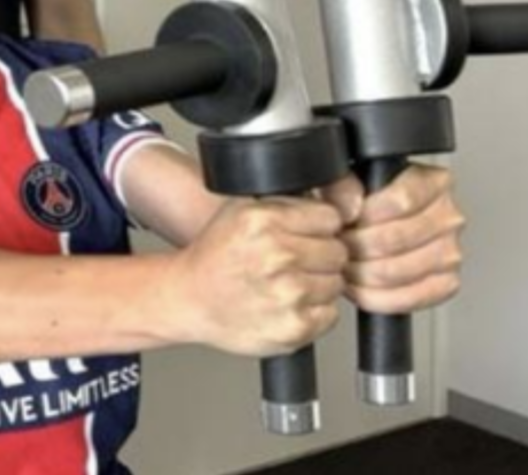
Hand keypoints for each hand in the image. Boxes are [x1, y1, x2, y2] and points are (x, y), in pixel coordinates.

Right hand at [168, 197, 347, 357]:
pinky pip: (330, 314)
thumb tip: (331, 201)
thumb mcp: (240, 210)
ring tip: (287, 284)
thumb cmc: (215, 257)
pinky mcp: (294, 326)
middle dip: (322, 256)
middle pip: (338, 251)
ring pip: (337, 283)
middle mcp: (276, 256)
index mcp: (264, 221)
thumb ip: (285, 202)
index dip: (320, 227)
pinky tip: (288, 305)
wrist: (189, 298)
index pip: (331, 218)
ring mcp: (287, 293)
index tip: (307, 235)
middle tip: (294, 262)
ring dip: (319, 285)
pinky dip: (315, 312)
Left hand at [326, 163, 465, 314]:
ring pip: (397, 271)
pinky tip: (360, 286)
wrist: (377, 225)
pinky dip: (376, 297)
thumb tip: (348, 208)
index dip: (366, 214)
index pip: (402, 200)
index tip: (345, 219)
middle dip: (355, 246)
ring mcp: (450, 252)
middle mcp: (448, 216)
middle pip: (395, 239)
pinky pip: (408, 298)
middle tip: (337, 246)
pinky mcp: (446, 283)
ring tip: (345, 264)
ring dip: (360, 272)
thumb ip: (341, 186)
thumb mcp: (348, 180)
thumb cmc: (366, 202)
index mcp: (433, 182)